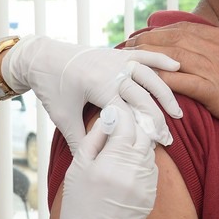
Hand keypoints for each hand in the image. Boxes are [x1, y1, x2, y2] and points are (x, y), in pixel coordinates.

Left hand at [1, 35, 182, 151]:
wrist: (41, 57)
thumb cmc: (51, 88)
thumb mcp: (63, 117)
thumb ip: (80, 140)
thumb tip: (90, 166)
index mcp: (98, 85)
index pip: (129, 112)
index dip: (141, 131)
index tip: (152, 148)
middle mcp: (111, 70)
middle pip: (143, 96)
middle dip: (157, 119)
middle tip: (167, 139)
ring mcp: (115, 59)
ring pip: (149, 76)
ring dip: (165, 94)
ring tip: (177, 113)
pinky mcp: (116, 53)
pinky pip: (143, 55)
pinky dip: (160, 60)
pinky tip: (176, 66)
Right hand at [52, 103, 156, 218]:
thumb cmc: (78, 206)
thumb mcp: (78, 168)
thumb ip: (93, 139)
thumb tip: (108, 118)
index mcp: (112, 164)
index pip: (126, 125)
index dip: (121, 114)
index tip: (113, 112)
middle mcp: (133, 173)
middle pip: (143, 135)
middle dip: (133, 126)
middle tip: (120, 124)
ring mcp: (146, 186)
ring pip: (149, 151)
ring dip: (138, 143)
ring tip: (121, 145)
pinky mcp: (151, 197)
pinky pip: (151, 169)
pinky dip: (141, 162)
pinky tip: (127, 166)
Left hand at [125, 22, 218, 141]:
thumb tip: (212, 50)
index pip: (184, 29)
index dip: (158, 33)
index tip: (141, 39)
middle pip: (171, 39)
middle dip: (143, 43)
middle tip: (122, 50)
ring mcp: (217, 68)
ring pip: (170, 56)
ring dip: (143, 59)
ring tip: (123, 64)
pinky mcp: (216, 91)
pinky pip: (178, 82)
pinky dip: (157, 81)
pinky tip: (141, 83)